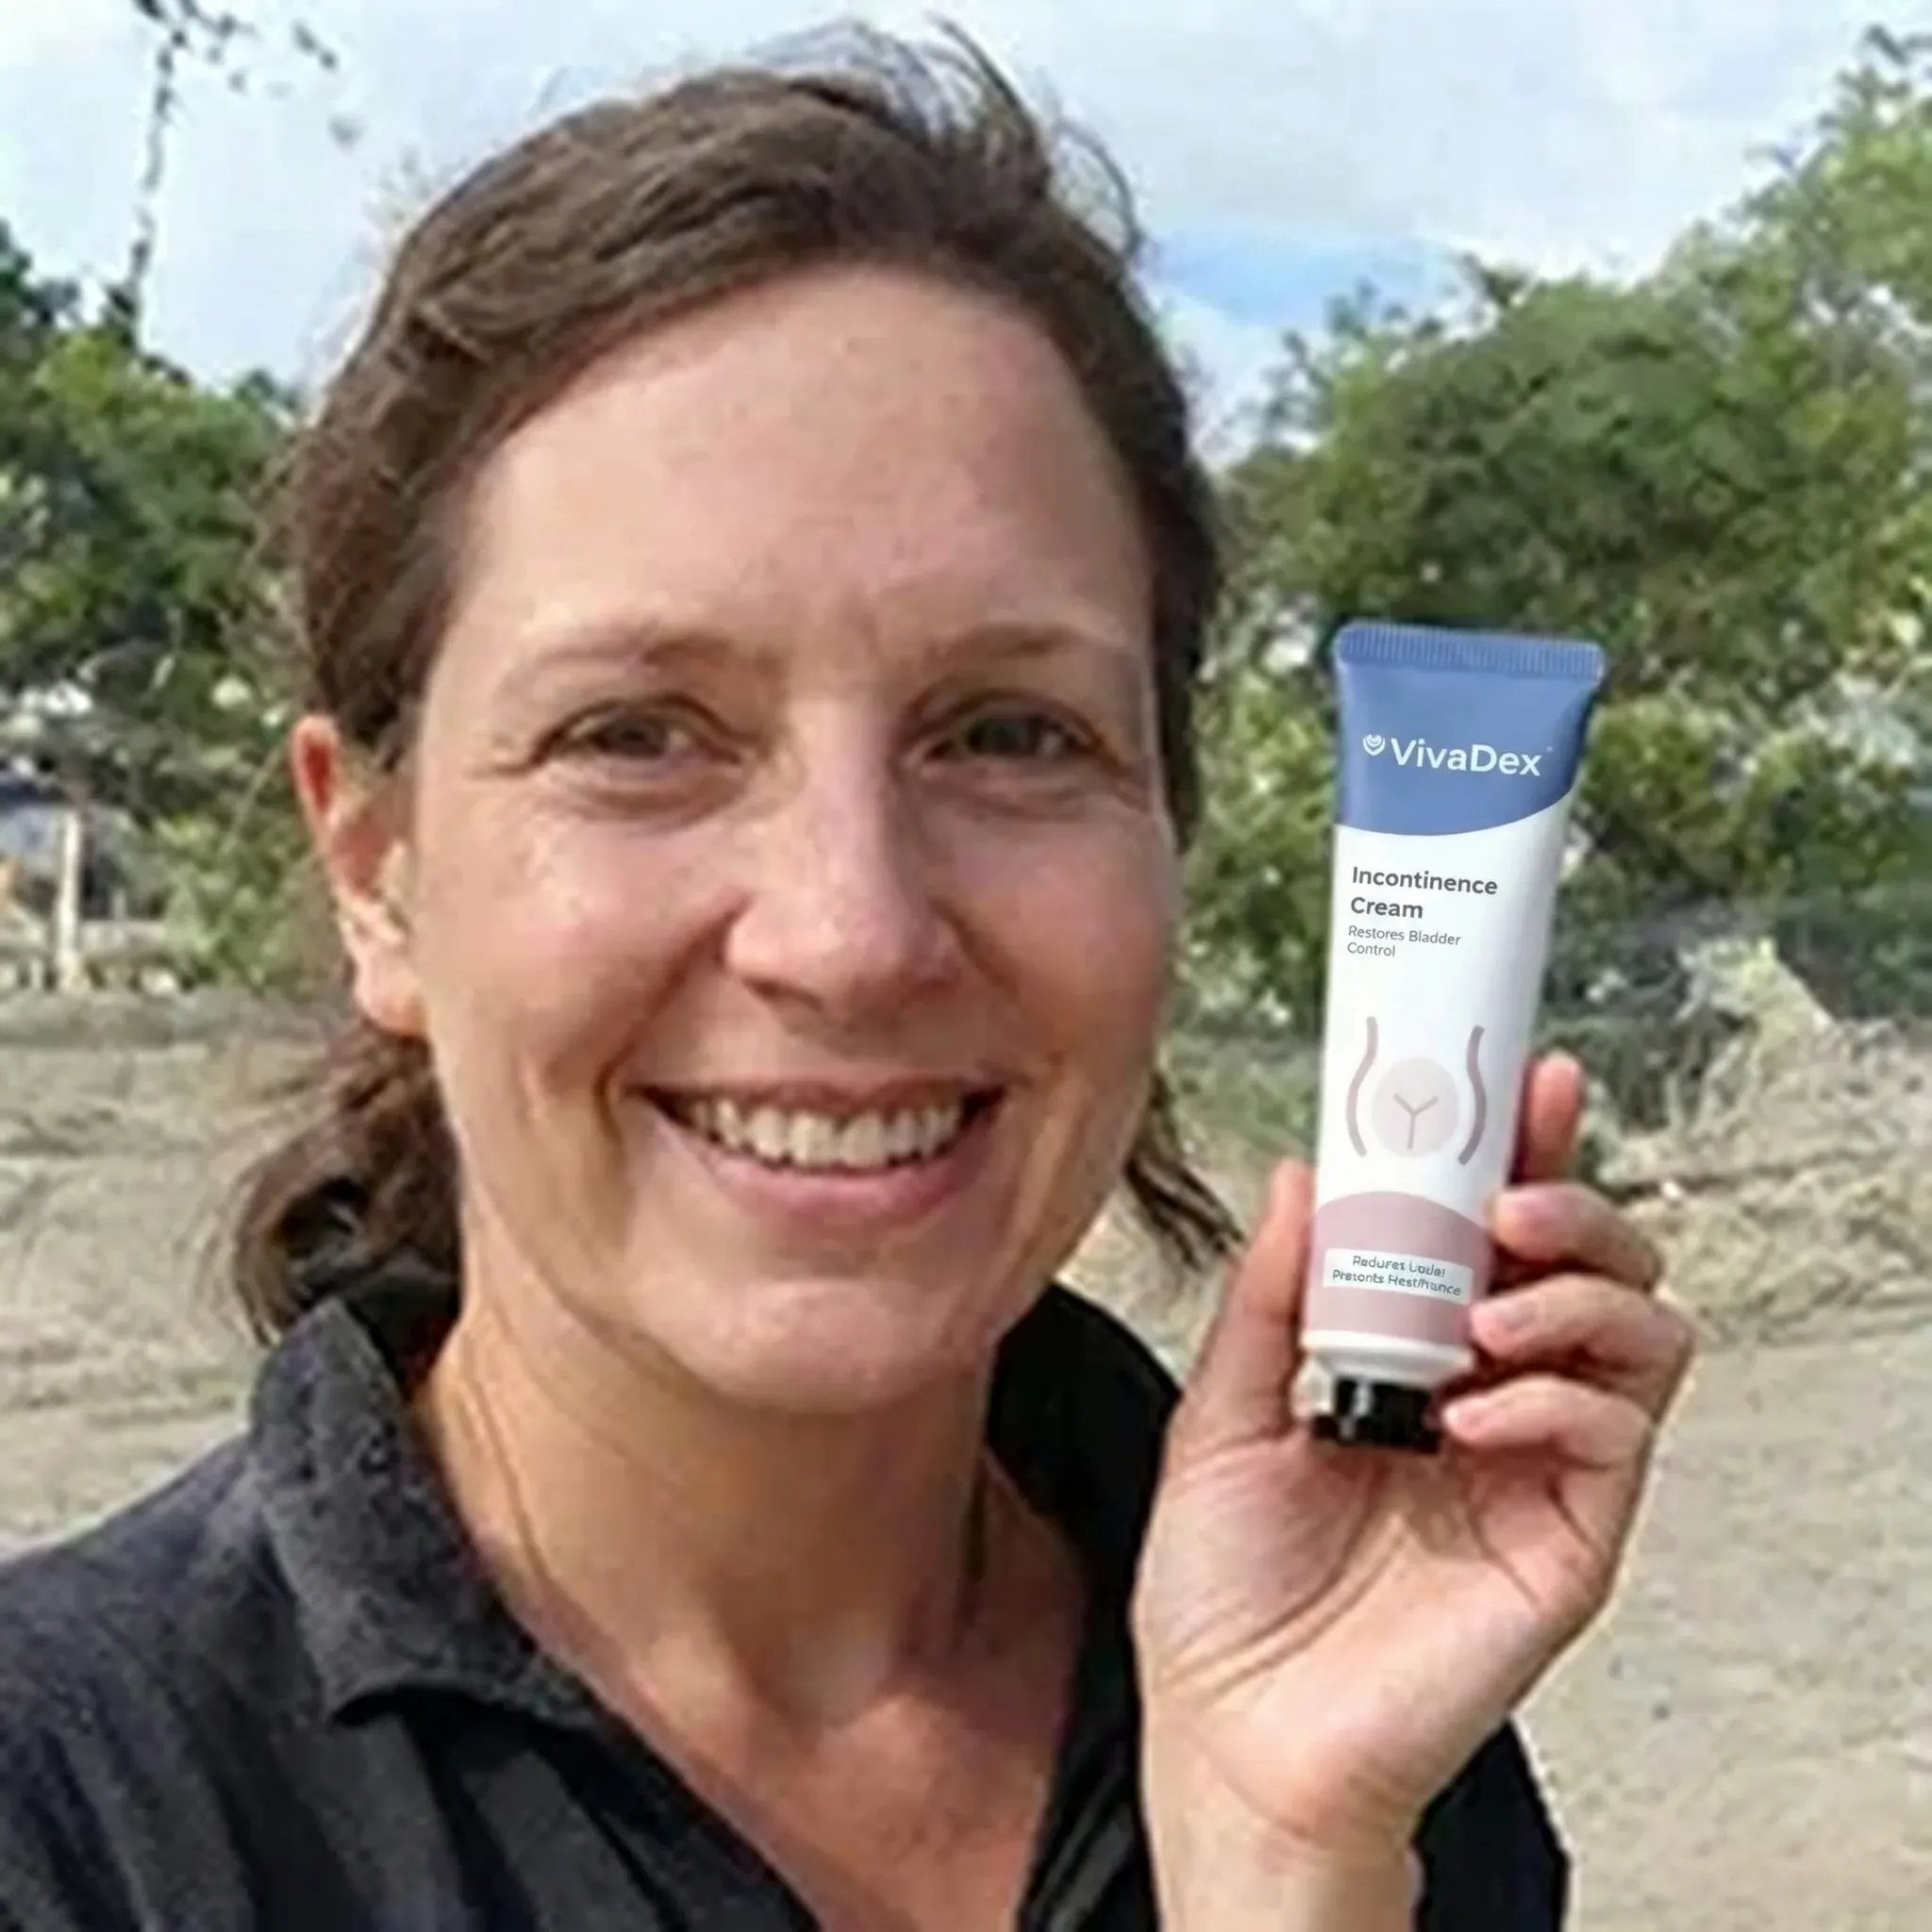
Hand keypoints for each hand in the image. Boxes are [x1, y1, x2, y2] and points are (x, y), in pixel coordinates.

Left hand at [1132, 1053, 1693, 1910]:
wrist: (1234, 1738)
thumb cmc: (1225, 1592)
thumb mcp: (1223, 1414)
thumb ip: (1270, 1297)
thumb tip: (1300, 1170)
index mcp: (1416, 1362)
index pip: (1493, 1239)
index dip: (1520, 1157)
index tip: (1523, 1083)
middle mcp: (1493, 1401)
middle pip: (1592, 1265)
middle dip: (1572, 1201)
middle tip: (1514, 1192)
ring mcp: (1540, 1470)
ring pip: (1643, 1332)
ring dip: (1581, 1288)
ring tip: (1492, 1303)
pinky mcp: (1572, 1541)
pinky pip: (1617, 1433)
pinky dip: (1556, 1396)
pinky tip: (1472, 1410)